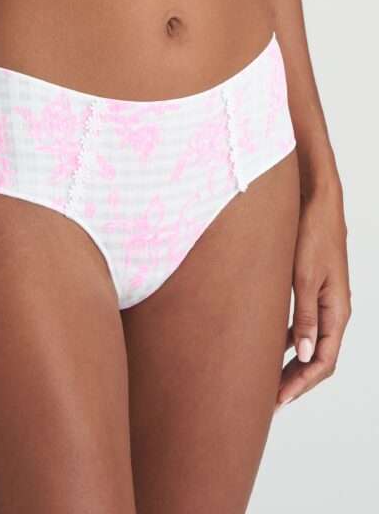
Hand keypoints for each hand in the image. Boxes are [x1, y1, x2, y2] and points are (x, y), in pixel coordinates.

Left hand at [275, 187, 351, 411]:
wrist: (314, 202)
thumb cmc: (312, 234)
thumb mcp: (305, 277)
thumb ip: (305, 315)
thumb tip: (308, 355)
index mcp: (337, 311)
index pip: (324, 361)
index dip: (300, 384)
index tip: (277, 401)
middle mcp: (333, 310)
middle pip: (318, 358)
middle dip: (294, 380)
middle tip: (267, 400)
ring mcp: (322, 301)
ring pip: (309, 343)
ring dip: (290, 363)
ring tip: (265, 379)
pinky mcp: (310, 290)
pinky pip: (302, 325)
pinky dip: (287, 341)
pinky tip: (268, 346)